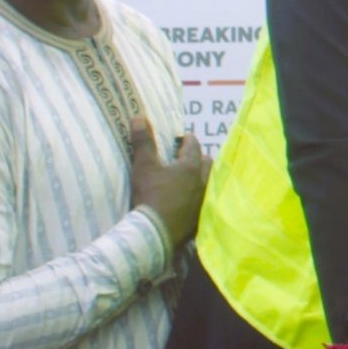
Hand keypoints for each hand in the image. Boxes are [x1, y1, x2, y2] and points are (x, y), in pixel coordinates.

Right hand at [128, 121, 207, 247]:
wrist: (156, 232)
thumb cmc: (150, 195)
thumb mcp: (144, 165)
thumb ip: (143, 141)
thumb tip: (138, 116)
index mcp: (191, 166)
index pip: (193, 146)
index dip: (187, 140)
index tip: (182, 138)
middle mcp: (203, 182)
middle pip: (206, 163)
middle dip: (198, 157)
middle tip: (185, 158)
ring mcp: (204, 201)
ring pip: (208, 183)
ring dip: (201, 177)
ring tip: (189, 178)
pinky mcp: (202, 218)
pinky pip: (205, 202)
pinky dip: (199, 198)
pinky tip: (189, 201)